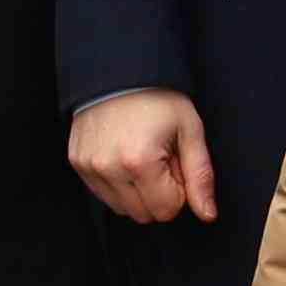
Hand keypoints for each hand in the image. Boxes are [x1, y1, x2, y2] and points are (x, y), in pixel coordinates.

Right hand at [69, 91, 218, 224]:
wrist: (118, 70)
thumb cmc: (158, 97)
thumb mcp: (190, 130)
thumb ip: (200, 176)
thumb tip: (207, 214)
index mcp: (140, 162)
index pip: (167, 211)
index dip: (178, 190)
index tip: (174, 162)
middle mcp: (109, 168)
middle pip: (144, 214)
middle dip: (158, 193)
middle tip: (160, 158)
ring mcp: (89, 166)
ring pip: (122, 209)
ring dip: (137, 191)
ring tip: (141, 156)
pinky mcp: (77, 162)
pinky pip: (103, 194)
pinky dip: (117, 183)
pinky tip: (123, 155)